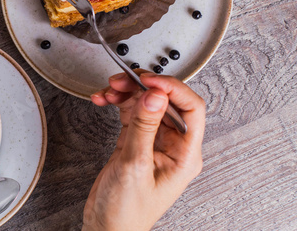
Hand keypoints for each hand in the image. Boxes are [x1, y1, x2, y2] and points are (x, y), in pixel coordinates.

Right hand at [83, 71, 204, 230]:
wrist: (106, 228)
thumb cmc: (126, 212)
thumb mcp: (135, 166)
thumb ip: (144, 126)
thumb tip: (155, 95)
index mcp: (185, 154)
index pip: (191, 108)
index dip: (172, 88)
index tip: (149, 80)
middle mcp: (173, 145)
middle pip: (166, 102)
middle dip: (143, 87)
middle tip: (122, 81)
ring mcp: (154, 142)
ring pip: (147, 104)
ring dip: (127, 92)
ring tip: (109, 90)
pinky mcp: (135, 141)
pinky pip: (131, 113)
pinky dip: (118, 103)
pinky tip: (105, 100)